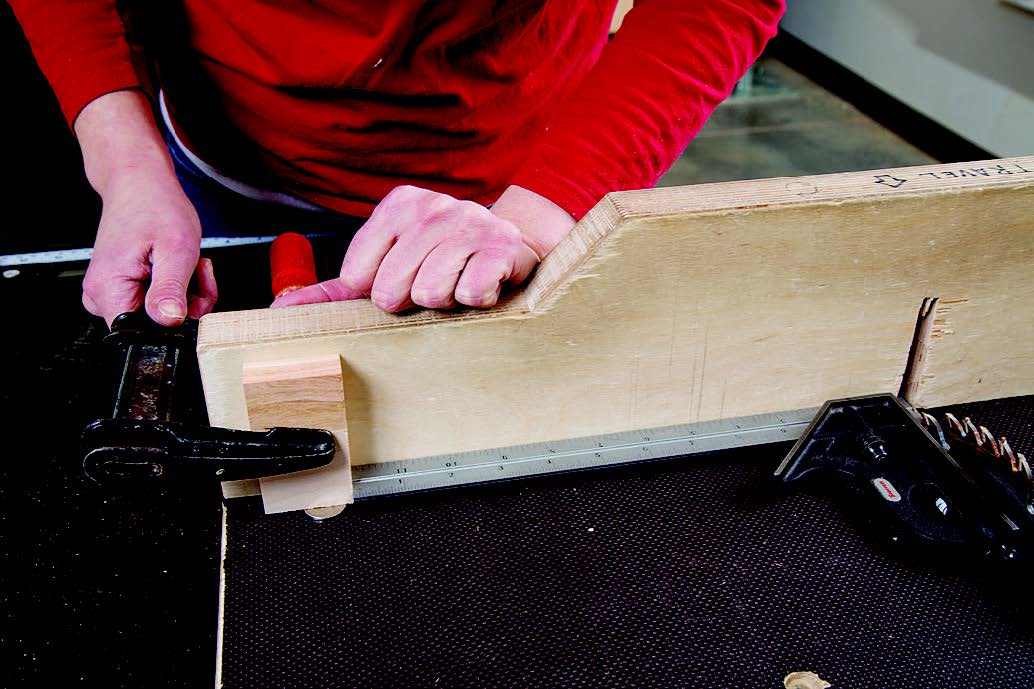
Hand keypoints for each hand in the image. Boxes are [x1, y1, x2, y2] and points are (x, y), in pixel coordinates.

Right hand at [75, 90, 217, 326]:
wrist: (140, 183)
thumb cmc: (155, 207)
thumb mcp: (175, 249)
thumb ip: (170, 289)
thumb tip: (169, 321)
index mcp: (109, 290)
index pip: (140, 337)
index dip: (172, 326)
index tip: (189, 298)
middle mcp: (102, 295)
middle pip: (154, 328)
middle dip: (186, 305)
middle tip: (194, 272)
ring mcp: (112, 292)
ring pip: (161, 316)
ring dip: (186, 294)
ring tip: (187, 263)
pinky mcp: (124, 287)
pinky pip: (158, 303)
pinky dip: (179, 288)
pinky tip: (180, 266)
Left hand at [271, 185, 574, 311]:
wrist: (511, 250)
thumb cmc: (441, 264)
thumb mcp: (385, 271)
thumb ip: (334, 292)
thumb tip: (281, 313)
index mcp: (400, 204)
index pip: (356, 273)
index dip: (377, 291)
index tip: (400, 282)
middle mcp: (433, 206)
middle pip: (391, 288)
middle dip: (411, 300)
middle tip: (433, 287)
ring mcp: (471, 222)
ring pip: (430, 291)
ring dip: (445, 302)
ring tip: (458, 284)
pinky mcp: (504, 246)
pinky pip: (470, 292)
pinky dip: (475, 302)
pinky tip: (483, 286)